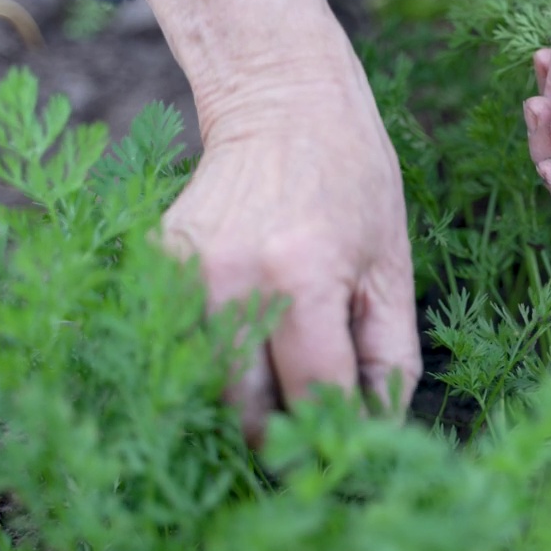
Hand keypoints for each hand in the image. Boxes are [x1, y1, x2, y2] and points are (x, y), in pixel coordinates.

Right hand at [161, 56, 421, 445]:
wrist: (281, 98)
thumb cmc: (352, 177)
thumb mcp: (392, 264)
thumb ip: (391, 354)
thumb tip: (375, 426)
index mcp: (303, 275)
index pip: (314, 394)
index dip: (335, 434)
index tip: (346, 453)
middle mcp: (233, 277)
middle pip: (246, 406)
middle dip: (279, 437)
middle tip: (304, 443)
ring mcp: (185, 269)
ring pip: (204, 383)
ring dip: (238, 406)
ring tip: (273, 403)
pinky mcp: (157, 260)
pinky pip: (181, 339)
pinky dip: (210, 361)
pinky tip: (241, 350)